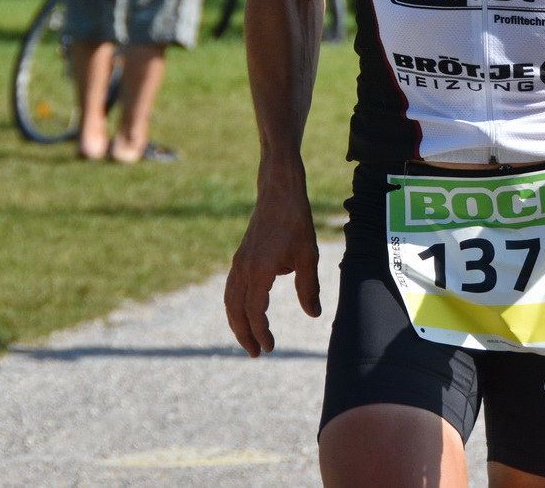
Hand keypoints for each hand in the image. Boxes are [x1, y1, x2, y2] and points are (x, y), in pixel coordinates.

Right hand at [224, 181, 320, 356]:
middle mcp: (243, 268)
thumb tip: (314, 314)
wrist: (278, 191)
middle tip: (256, 353)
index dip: (261, 332)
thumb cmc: (296, 221)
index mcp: (259, 270)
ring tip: (248, 339)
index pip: (255, 311)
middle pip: (236, 310)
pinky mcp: (240, 257)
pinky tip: (246, 313)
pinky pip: (231, 289)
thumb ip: (309, 287)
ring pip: (230, 300)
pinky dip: (235, 306)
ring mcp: (239, 262)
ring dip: (237, 322)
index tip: (270, 347)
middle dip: (243, 334)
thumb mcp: (308, 255)